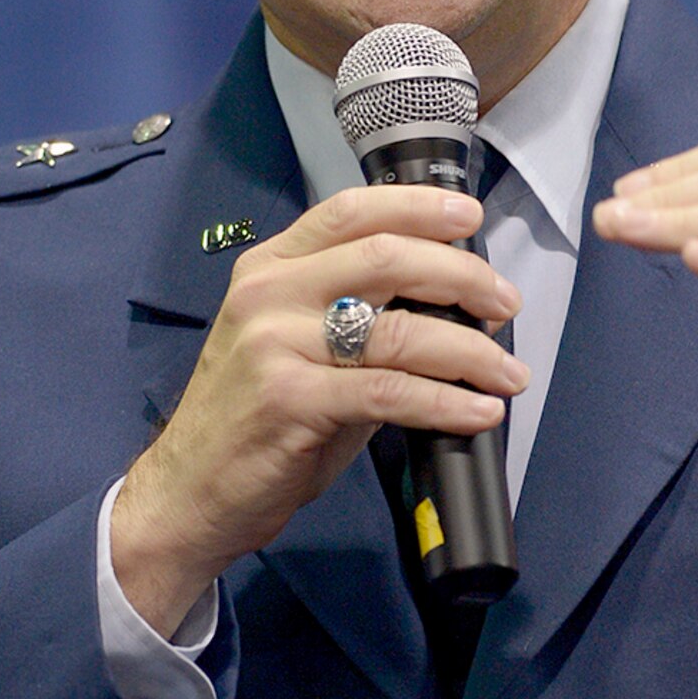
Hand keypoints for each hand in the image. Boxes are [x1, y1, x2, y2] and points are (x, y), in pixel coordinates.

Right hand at [112, 184, 525, 635]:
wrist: (188, 492)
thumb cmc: (253, 421)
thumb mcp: (298, 349)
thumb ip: (359, 320)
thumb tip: (450, 307)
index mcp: (269, 268)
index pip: (350, 212)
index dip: (418, 206)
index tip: (470, 215)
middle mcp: (268, 294)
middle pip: (387, 258)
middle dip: (463, 276)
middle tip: (506, 303)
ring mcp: (275, 345)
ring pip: (398, 329)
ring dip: (471, 351)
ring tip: (509, 373)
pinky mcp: (290, 401)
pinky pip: (389, 392)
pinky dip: (446, 402)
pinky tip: (478, 412)